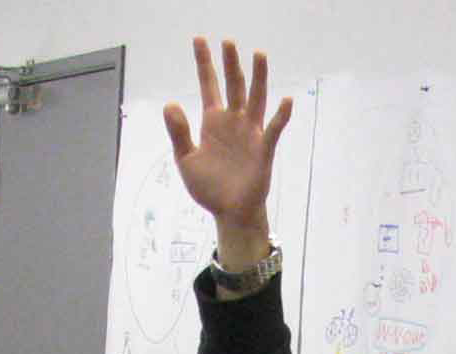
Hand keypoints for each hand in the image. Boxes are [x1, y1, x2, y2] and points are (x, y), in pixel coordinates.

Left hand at [162, 38, 290, 241]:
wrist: (229, 211)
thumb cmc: (209, 187)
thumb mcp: (186, 159)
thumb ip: (179, 132)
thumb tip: (169, 104)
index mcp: (213, 122)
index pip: (209, 85)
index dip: (204, 63)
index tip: (199, 40)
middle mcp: (233, 122)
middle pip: (233, 85)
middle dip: (230, 63)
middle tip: (228, 41)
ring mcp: (250, 133)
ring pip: (255, 99)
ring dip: (258, 78)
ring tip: (258, 54)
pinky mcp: (264, 150)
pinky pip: (273, 130)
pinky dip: (280, 116)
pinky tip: (285, 100)